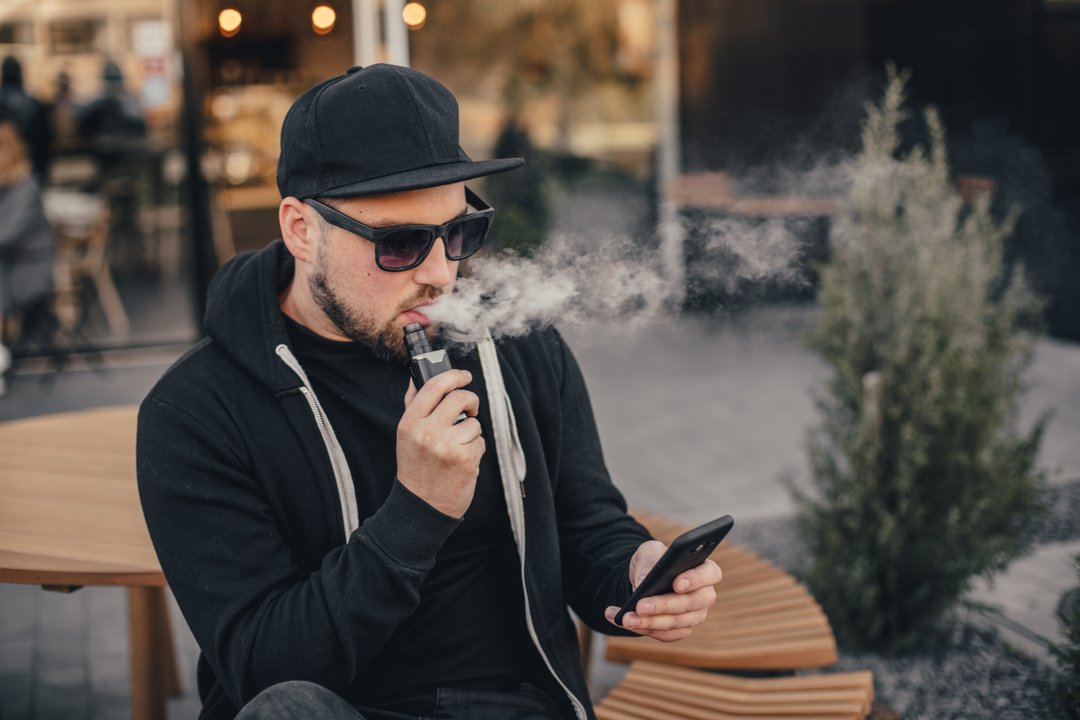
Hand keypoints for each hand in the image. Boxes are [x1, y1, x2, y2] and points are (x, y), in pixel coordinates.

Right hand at [397, 369, 484, 517]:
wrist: (421, 507)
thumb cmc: (416, 469)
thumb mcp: (406, 436)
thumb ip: (413, 406)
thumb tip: (416, 378)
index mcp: (409, 423)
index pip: (434, 386)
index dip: (453, 375)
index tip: (464, 376)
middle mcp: (426, 432)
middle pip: (460, 398)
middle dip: (471, 401)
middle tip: (471, 409)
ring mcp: (447, 446)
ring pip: (474, 423)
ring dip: (472, 433)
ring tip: (458, 448)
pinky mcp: (465, 459)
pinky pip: (480, 442)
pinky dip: (476, 450)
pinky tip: (463, 461)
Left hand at [604, 540, 722, 641]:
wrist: (644, 578)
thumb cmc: (653, 561)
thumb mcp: (648, 552)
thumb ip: (648, 562)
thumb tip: (643, 584)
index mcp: (704, 570)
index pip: (710, 574)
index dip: (696, 579)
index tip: (677, 583)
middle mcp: (705, 595)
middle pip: (690, 604)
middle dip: (663, 606)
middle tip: (640, 606)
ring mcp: (695, 616)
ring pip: (676, 623)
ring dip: (649, 622)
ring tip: (626, 618)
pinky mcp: (681, 630)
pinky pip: (665, 635)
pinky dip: (644, 629)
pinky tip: (623, 621)